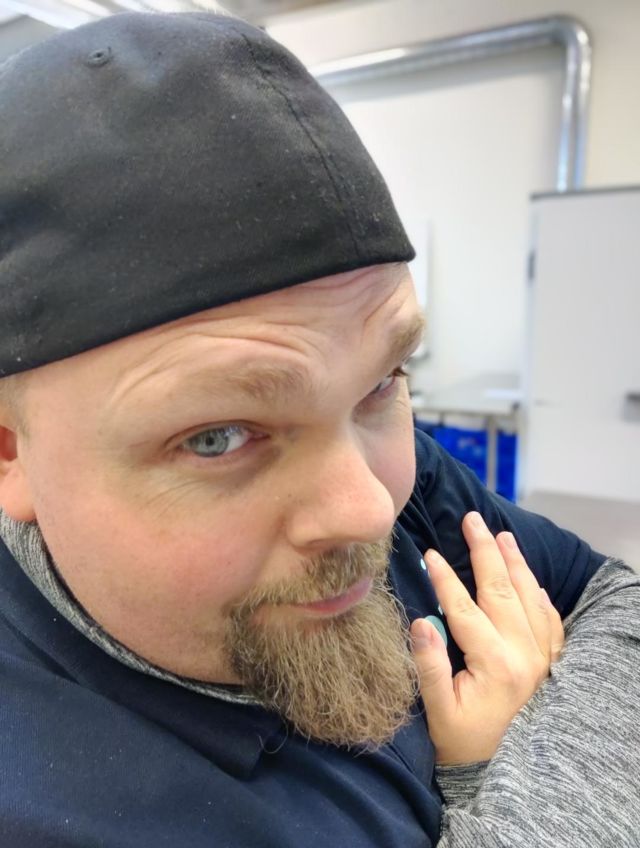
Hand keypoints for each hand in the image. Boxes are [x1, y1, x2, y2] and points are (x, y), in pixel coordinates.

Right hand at [410, 511, 564, 764]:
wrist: (510, 776)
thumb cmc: (465, 742)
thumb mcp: (438, 711)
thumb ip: (428, 666)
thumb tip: (420, 620)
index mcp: (494, 662)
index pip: (464, 608)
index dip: (445, 578)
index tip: (428, 553)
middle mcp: (524, 653)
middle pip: (501, 589)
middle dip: (484, 550)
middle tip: (472, 520)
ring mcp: (543, 657)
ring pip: (529, 596)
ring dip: (514, 562)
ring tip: (501, 534)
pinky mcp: (551, 663)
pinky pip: (550, 618)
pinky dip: (538, 593)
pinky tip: (529, 578)